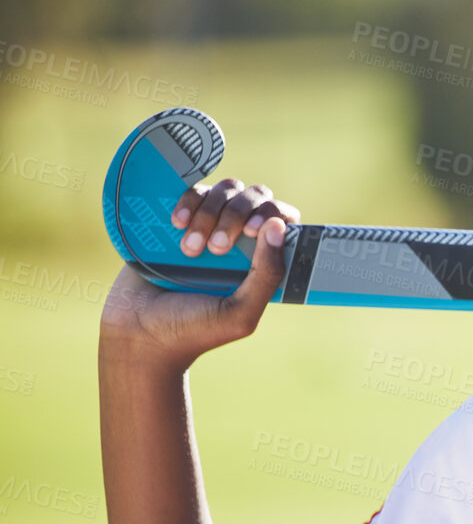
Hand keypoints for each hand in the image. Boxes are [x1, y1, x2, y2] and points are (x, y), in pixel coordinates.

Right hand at [98, 180, 301, 369]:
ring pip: (225, 191)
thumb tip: (280, 226)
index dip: (274, 214)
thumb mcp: (240, 313)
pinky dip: (187, 201)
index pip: (284, 219)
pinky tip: (176, 225)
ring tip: (190, 250)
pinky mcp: (180, 220)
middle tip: (217, 249)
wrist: (138, 332)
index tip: (252, 230)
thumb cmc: (194, 330)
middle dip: (235, 215)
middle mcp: (241, 240)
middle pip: (255, 197)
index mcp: (263, 262)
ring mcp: (211, 226)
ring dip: (209, 214)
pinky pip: (193, 192)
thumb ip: (267, 274)